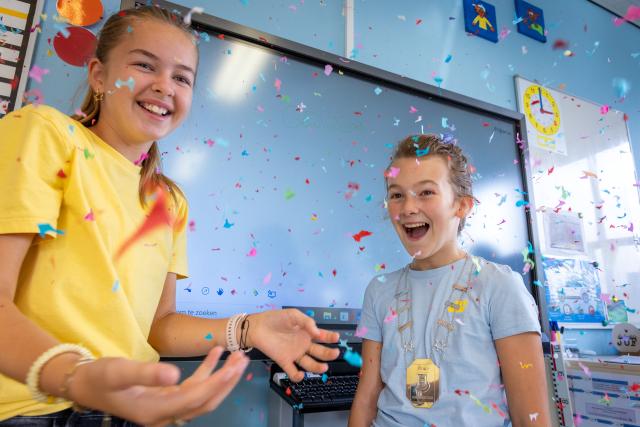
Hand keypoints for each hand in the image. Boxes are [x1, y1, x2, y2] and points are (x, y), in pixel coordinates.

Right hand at [67, 347, 248, 425]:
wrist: (83, 384)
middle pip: (204, 401)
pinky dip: (206, 371)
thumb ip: (146, 373)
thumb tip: (174, 373)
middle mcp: (164, 414)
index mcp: (154, 411)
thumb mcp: (119, 371)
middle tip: (243, 360)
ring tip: (236, 356)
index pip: (194, 398)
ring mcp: (166, 406)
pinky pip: (192, 386)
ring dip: (220, 376)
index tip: (234, 367)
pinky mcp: (165, 396)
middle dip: (226, 382)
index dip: (216, 383)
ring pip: (201, 394)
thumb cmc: (99, 377)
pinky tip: (215, 353)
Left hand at [248, 309, 339, 381]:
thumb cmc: (275, 318)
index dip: (331, 337)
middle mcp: (303, 345)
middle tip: (335, 353)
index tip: (336, 337)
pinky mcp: (284, 361)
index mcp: (307, 332)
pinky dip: (297, 376)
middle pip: (320, 352)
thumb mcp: (293, 315)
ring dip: (318, 367)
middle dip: (329, 354)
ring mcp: (295, 354)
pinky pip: (293, 372)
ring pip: (310, 364)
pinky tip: (300, 374)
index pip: (323, 336)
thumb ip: (307, 322)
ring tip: (324, 367)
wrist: (257, 326)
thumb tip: (318, 333)